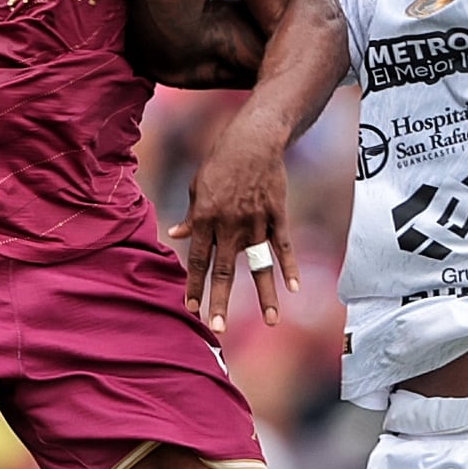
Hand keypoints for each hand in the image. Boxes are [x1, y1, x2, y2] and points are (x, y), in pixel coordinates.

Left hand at [167, 121, 296, 334]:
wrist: (253, 140)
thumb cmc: (220, 162)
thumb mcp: (197, 187)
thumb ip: (190, 215)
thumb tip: (174, 235)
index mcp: (205, 218)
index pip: (197, 260)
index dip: (194, 285)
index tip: (190, 309)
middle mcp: (229, 225)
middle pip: (225, 270)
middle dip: (220, 301)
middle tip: (218, 328)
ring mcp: (255, 222)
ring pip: (260, 265)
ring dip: (265, 295)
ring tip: (270, 321)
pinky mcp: (276, 215)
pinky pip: (283, 247)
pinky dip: (289, 267)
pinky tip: (293, 289)